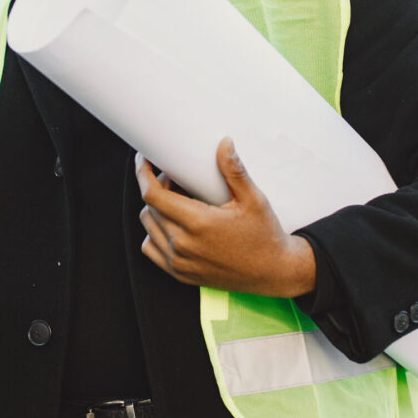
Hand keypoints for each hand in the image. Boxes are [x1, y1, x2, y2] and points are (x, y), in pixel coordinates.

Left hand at [135, 137, 315, 296]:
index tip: (144, 160)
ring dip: (155, 210)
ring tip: (177, 200)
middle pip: (150, 208)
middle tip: (175, 178)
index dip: (143, 173)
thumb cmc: (264, 234)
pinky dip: (155, 233)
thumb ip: (234, 171)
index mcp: (198, 224)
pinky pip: (151, 249)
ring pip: (148, 227)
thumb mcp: (253, 199)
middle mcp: (184, 245)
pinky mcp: (181, 275)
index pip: (153, 195)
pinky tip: (173, 224)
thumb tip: (224, 143)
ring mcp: (180, 263)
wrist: (274, 273)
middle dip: (157, 187)